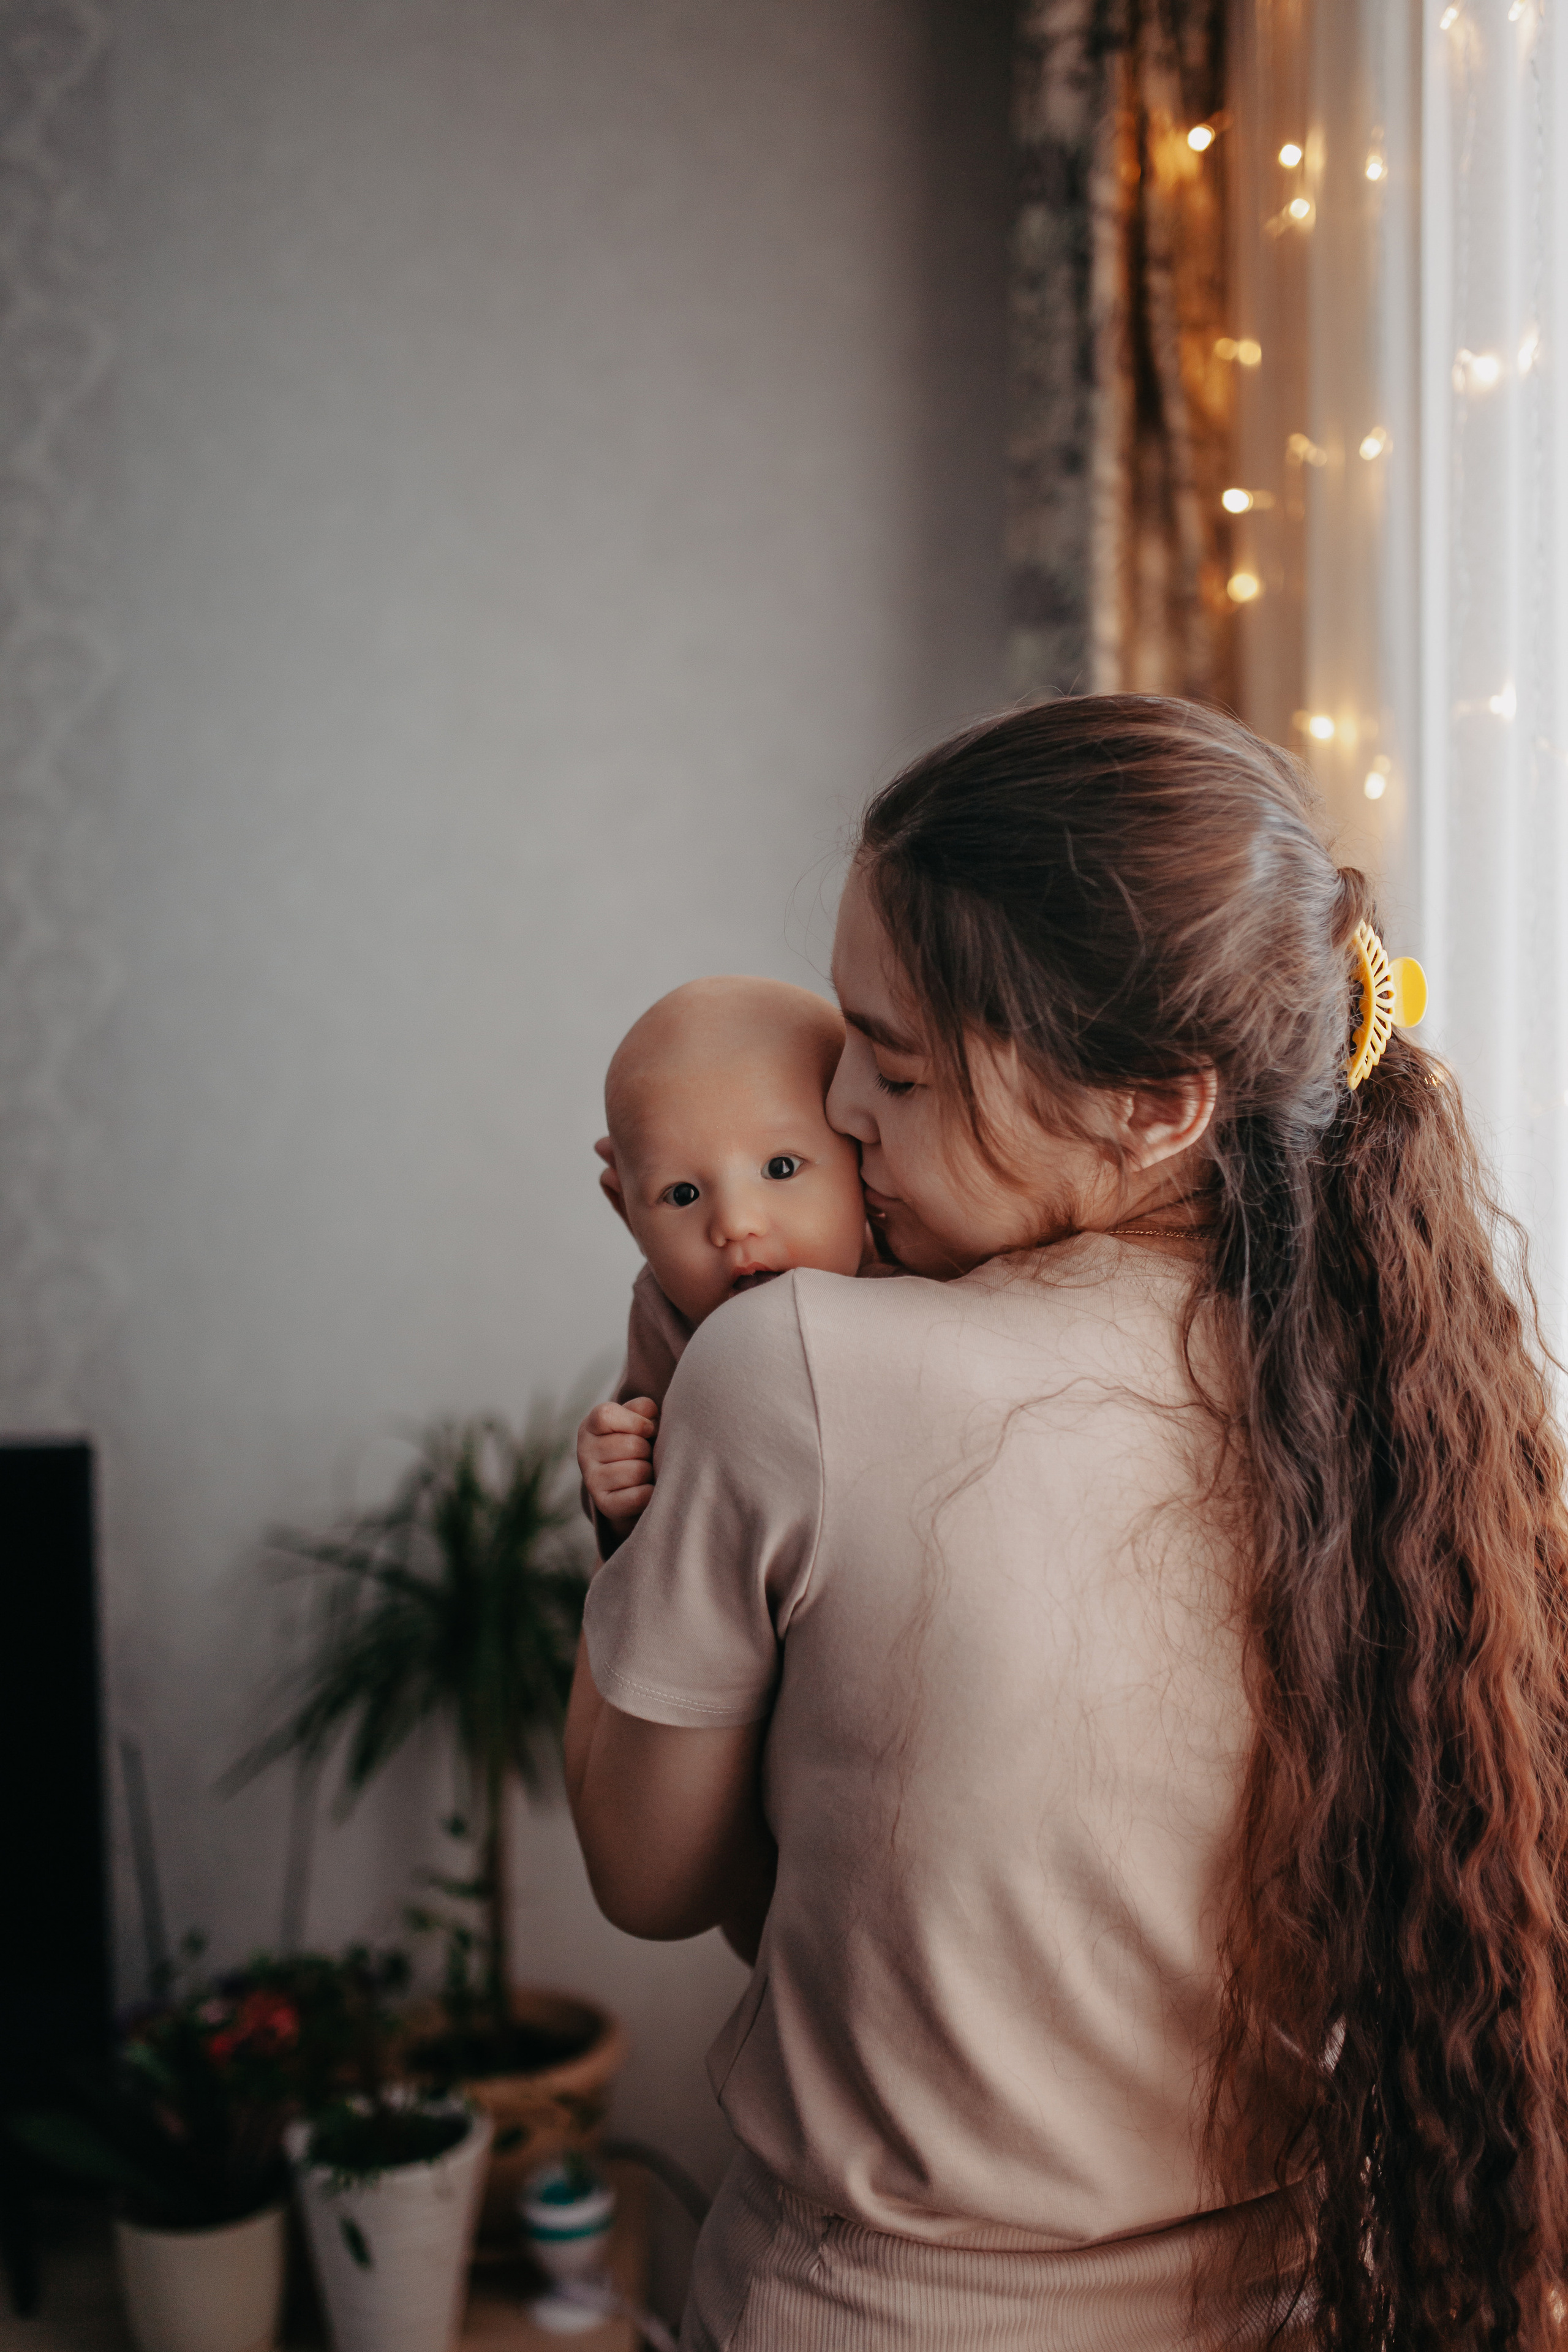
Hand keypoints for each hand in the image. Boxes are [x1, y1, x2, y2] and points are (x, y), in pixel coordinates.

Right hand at [577, 1397, 658, 1532]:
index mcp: (589, 1427)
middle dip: (648, 1449)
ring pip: (638, 1471)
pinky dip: (650, 1492)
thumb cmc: (634, 1440)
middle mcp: (584, 1453)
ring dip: (650, 1471)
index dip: (636, 1421)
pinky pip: (639, 1496)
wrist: (626, 1482)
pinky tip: (644, 1489)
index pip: (607, 1415)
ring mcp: (591, 1480)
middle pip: (632, 1445)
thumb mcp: (635, 1418)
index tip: (648, 1429)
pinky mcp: (604, 1504)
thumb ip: (642, 1409)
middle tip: (643, 1455)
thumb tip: (649, 1419)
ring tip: (642, 1471)